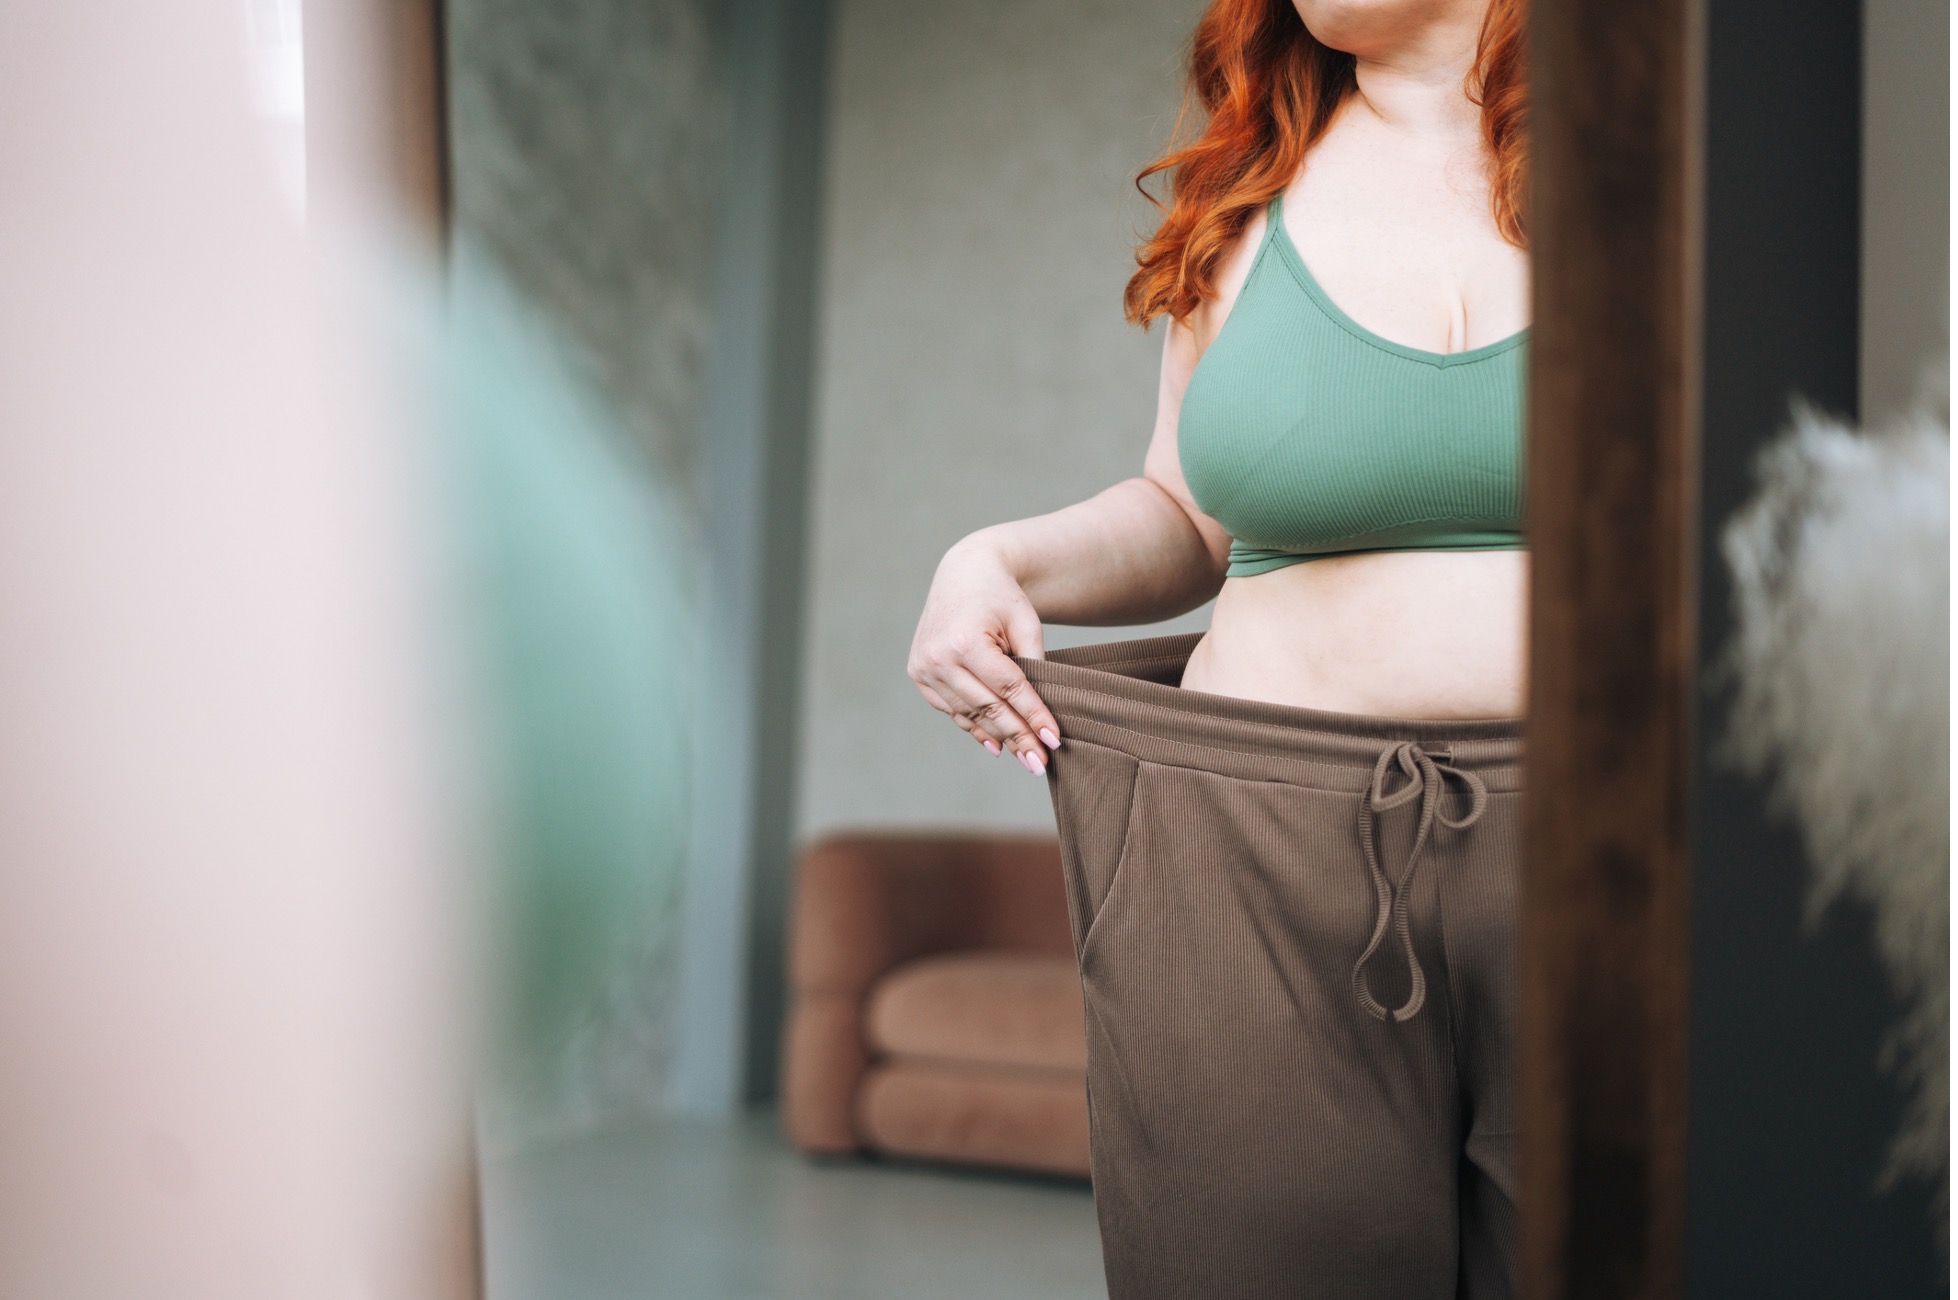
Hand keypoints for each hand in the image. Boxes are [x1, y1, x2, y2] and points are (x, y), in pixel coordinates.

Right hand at [908, 538, 1062, 774]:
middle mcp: (938, 658)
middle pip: (988, 707)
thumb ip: (1035, 665)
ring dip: (999, 737)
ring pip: (969, 713)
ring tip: (1025, 757)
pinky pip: (952, 709)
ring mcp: (924, 669)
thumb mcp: (1027, 623)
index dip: (1033, 717)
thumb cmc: (1001, 597)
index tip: (1054, 740)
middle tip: (1041, 762)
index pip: (1008, 689)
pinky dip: (975, 726)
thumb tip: (1042, 716)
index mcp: (964, 642)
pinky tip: (997, 744)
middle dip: (1019, 737)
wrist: (964, 574)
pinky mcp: (919, 675)